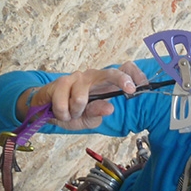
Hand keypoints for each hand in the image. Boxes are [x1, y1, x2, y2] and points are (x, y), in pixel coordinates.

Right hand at [19, 61, 148, 129]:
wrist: (46, 110)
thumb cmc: (72, 112)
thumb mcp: (89, 118)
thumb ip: (98, 112)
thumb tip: (110, 107)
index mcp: (104, 84)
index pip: (123, 71)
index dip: (135, 75)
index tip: (144, 84)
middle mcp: (93, 77)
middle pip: (110, 72)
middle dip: (122, 80)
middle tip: (129, 89)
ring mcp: (77, 78)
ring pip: (82, 97)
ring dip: (76, 111)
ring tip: (72, 114)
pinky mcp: (60, 82)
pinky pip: (63, 102)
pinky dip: (63, 113)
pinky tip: (61, 112)